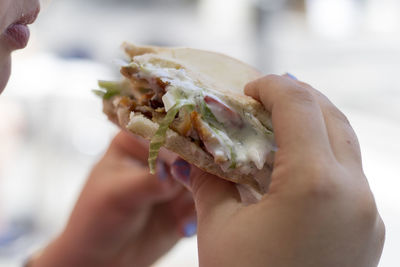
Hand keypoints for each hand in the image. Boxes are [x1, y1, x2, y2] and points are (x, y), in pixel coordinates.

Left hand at [32, 131, 195, 266]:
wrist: (100, 259)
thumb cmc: (96, 218)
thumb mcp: (117, 194)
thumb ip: (147, 180)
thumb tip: (176, 170)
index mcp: (138, 141)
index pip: (165, 129)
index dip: (184, 134)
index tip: (201, 143)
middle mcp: (161, 157)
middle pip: (189, 150)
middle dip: (201, 162)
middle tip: (208, 175)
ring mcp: (176, 181)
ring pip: (202, 176)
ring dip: (206, 188)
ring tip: (202, 202)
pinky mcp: (185, 205)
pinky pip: (204, 202)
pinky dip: (201, 212)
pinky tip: (184, 228)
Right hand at [170, 75, 384, 266]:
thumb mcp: (218, 228)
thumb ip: (209, 179)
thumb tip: (197, 151)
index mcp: (315, 184)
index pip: (299, 106)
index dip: (272, 87)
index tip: (249, 87)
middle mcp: (353, 192)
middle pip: (331, 116)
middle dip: (295, 99)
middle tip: (262, 101)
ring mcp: (368, 212)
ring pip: (345, 142)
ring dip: (312, 124)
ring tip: (276, 127)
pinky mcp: (368, 228)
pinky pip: (349, 173)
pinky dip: (322, 154)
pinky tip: (293, 163)